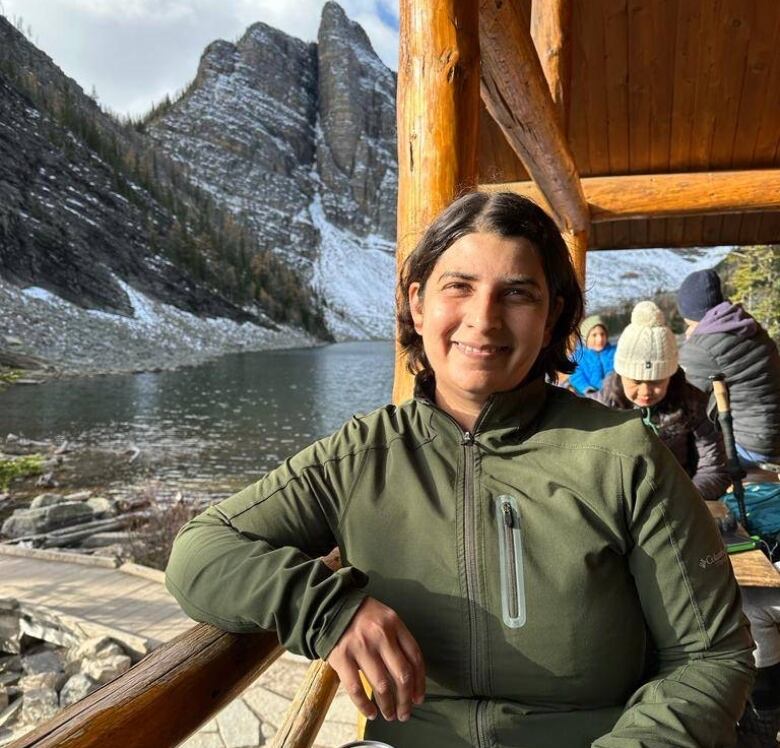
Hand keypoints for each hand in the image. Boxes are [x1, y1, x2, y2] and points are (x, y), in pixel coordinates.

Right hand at [327, 597, 425, 722]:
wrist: (331, 606)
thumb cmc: (363, 617)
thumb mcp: (386, 619)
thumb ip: (398, 640)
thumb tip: (411, 677)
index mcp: (394, 624)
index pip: (415, 657)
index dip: (419, 682)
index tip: (418, 698)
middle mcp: (380, 635)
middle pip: (402, 674)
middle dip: (406, 700)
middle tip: (405, 713)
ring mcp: (361, 646)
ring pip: (381, 685)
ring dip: (388, 706)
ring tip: (390, 715)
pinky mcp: (342, 657)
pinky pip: (356, 688)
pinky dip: (365, 706)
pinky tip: (371, 713)